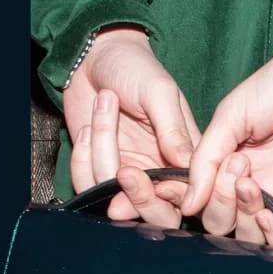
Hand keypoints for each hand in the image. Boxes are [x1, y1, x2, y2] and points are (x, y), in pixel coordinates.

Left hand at [64, 26, 199, 217]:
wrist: (94, 58)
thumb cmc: (134, 68)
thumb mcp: (159, 93)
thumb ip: (174, 130)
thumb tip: (190, 168)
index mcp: (185, 155)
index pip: (188, 193)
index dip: (171, 196)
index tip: (151, 177)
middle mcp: (158, 172)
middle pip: (158, 214)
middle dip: (139, 200)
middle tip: (124, 172)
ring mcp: (128, 174)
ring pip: (116, 198)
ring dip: (102, 154)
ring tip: (102, 111)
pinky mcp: (98, 172)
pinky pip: (88, 186)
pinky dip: (82, 159)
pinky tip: (88, 127)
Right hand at [181, 49, 272, 244]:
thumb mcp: (230, 116)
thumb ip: (205, 160)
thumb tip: (186, 204)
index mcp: (233, 164)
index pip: (205, 202)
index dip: (195, 200)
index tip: (196, 180)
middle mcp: (258, 185)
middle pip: (227, 223)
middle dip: (223, 205)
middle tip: (238, 169)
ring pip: (258, 238)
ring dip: (247, 223)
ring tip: (251, 188)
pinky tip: (269, 217)